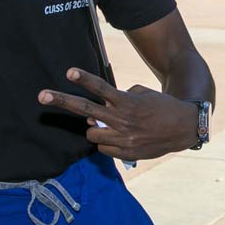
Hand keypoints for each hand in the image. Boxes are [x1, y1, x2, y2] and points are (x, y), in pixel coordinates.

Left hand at [38, 68, 200, 160]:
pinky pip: (103, 148)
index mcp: (127, 102)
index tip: (69, 72)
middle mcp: (122, 119)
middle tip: (41, 96)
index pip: (101, 89)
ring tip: (110, 125)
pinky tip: (121, 137)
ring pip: (92, 133)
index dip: (84, 79)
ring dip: (95, 128)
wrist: (183, 128)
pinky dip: (107, 142)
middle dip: (61, 101)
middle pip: (86, 109)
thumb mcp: (142, 95)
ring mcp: (123, 138)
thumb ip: (118, 100)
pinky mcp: (126, 152)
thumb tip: (94, 116)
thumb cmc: (161, 107)